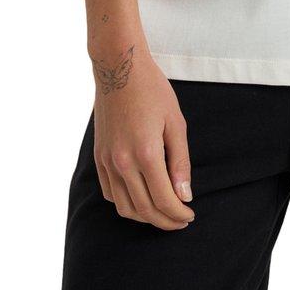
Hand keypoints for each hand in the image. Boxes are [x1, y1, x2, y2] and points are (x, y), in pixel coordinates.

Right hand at [90, 46, 195, 229]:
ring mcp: (108, 161)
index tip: (190, 216)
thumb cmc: (152, 90)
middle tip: (181, 221)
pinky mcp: (99, 157)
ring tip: (162, 214)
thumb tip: (185, 195)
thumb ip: (180, 161)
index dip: (179, 214)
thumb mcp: (175, 122)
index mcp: (146, 153)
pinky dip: (126, 204)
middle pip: (145, 210)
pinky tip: (140, 199)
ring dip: (145, 217)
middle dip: (165, 221)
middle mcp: (123, 162)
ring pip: (124, 207)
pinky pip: (110, 193)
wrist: (119, 68)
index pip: (164, 200)